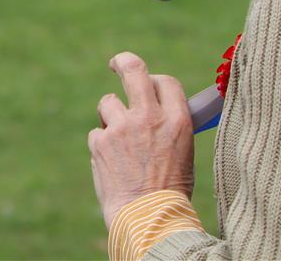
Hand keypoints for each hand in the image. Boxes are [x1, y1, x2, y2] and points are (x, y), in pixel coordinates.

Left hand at [89, 51, 195, 227]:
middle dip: (123, 62)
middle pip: (133, 68)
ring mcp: (121, 127)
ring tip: (121, 145)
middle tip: (116, 64)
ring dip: (111, 118)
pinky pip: (97, 133)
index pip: (166, 81)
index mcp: (177, 121)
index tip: (148, 83)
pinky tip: (113, 164)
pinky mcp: (100, 140)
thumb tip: (156, 110)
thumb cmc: (170, 191)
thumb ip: (168, 127)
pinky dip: (102, 144)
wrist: (149, 218)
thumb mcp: (183, 154)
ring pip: (108, 103)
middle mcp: (149, 117)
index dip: (156, 81)